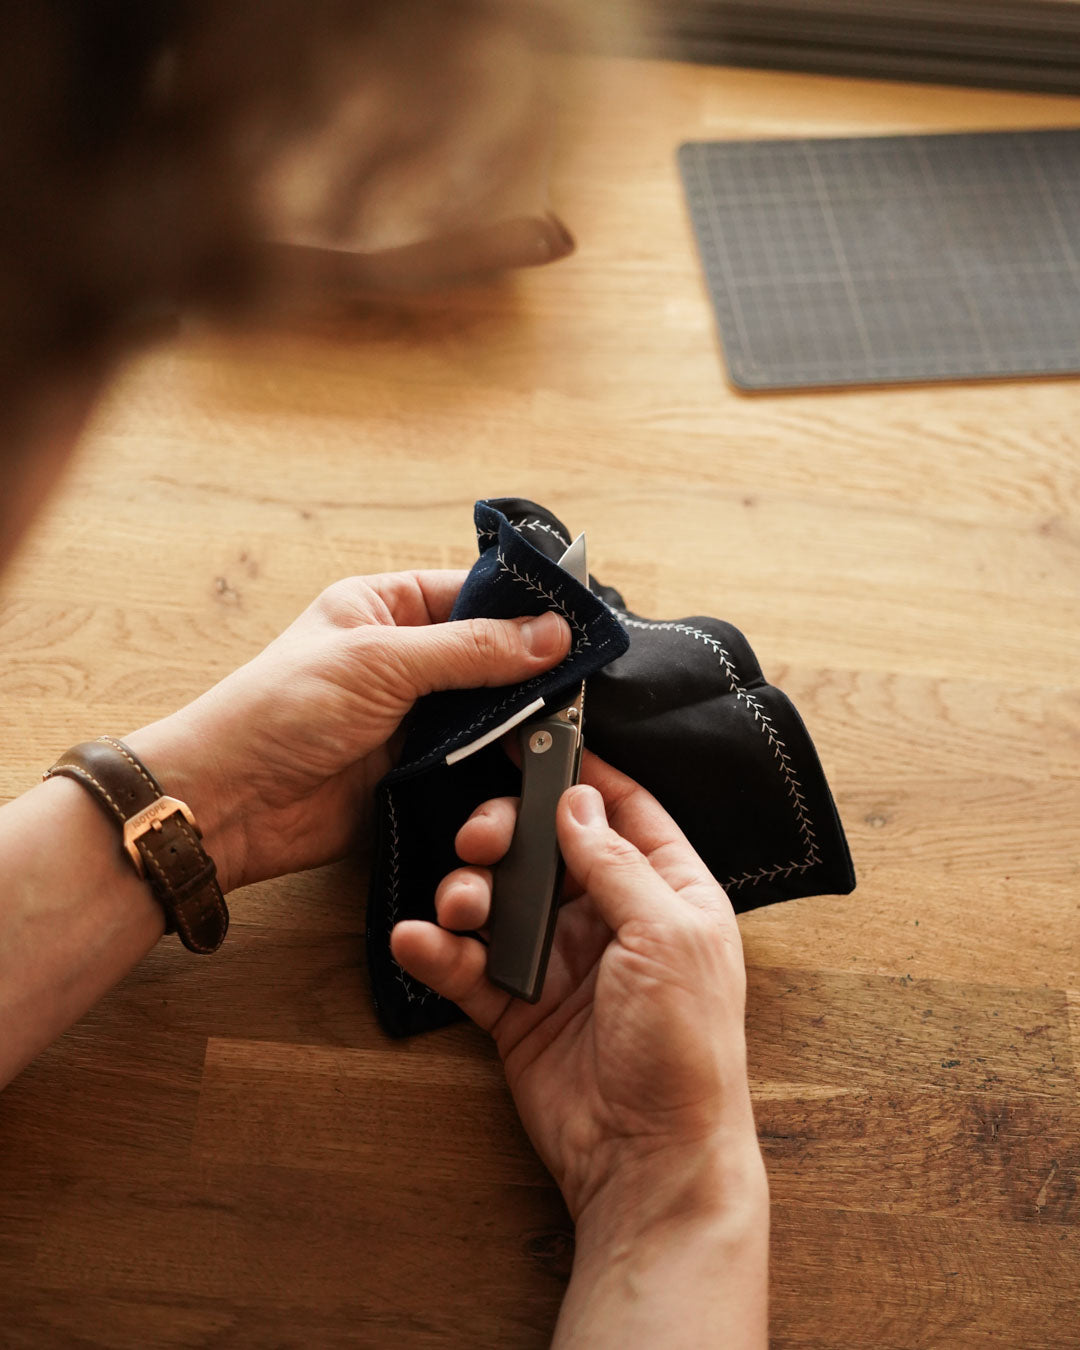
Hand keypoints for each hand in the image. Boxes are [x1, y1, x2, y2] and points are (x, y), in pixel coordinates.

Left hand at [127, 571, 569, 892]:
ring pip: (486, 715)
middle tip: (575, 693)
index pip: (472, 593)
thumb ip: (470, 649)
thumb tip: (552, 633)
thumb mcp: (380, 661)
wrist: (230, 803)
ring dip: (510, 728)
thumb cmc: (280, 710)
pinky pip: (470, 766)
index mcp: (384, 608)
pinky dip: (492, 770)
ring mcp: (409, 718)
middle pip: (488, 657)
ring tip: (549, 737)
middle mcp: (401, 659)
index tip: (578, 627)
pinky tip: (518, 773)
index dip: (524, 608)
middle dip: (527, 676)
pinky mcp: (412, 772)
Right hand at [390, 753, 767, 1233]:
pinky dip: (439, 949)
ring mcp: (559, 962)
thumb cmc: (684, 1047)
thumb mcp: (666, 936)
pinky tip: (419, 940)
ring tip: (458, 903)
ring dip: (468, 890)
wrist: (647, 1159)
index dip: (581, 773)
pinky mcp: (515, 1007)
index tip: (534, 739)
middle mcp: (611, 919)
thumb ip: (615, 864)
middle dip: (506, 833)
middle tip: (479, 838)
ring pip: (500, 899)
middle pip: (546, 848)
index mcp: (668, 892)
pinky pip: (468, 963)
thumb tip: (577, 800)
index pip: (623, 810)